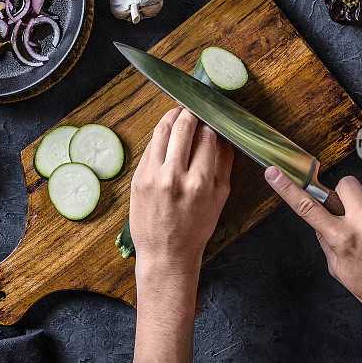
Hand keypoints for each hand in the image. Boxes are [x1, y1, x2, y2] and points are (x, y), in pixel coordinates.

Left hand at [130, 107, 233, 271]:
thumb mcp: (220, 198)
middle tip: (195, 109)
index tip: (212, 119)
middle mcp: (174, 177)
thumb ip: (223, 164)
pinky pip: (150, 146)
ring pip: (162, 131)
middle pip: (183, 127)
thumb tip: (224, 136)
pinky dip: (159, 135)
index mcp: (200, 183)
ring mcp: (152, 176)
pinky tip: (166, 133)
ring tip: (179, 112)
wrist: (166, 254)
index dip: (211, 124)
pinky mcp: (137, 178)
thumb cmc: (196, 228)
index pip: (207, 137)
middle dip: (191, 113)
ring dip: (172, 116)